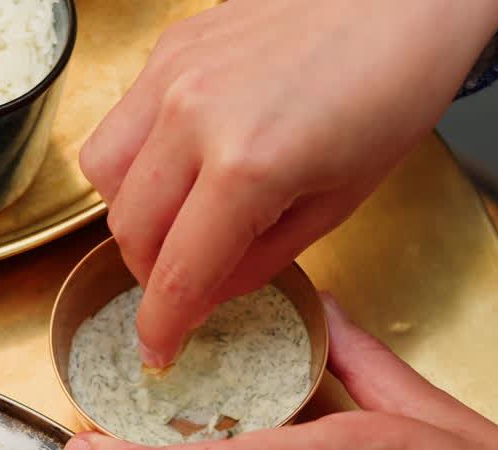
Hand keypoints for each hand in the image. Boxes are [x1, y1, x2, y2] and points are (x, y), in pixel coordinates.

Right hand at [80, 0, 497, 367]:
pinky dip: (136, 161)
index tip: (157, 352)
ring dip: (132, 216)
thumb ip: (261, 258)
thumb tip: (205, 293)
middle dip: (152, 275)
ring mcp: (170, 77)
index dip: (162, 326)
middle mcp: (193, 118)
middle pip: (129, 230)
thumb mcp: (340, 201)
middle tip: (185, 285)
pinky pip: (120, 125)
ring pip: (104, 178)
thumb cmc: (393, 89)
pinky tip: (182, 162)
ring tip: (178, 220)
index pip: (177, 274)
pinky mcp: (166, 49)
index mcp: (249, 167)